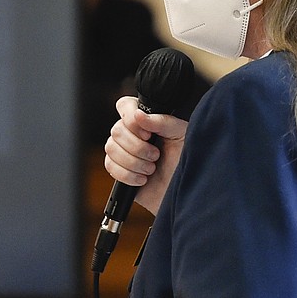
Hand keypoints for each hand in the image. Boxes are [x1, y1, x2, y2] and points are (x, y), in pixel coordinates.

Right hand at [103, 96, 187, 214]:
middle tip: (156, 155)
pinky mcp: (119, 170)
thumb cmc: (186, 161)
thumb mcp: (181, 135)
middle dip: (137, 147)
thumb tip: (138, 115)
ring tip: (151, 169)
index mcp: (147, 121)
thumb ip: (162, 121)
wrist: (185, 191)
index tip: (148, 134)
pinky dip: (128, 174)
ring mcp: (124, 152)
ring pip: (111, 148)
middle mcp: (132, 134)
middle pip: (117, 130)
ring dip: (134, 162)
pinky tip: (143, 179)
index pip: (125, 106)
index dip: (130, 118)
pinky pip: (110, 166)